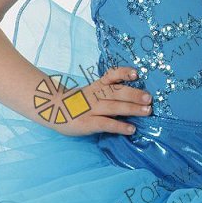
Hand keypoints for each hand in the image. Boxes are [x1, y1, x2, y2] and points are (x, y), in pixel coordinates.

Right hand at [34, 65, 151, 135]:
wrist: (51, 110)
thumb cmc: (78, 102)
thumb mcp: (91, 91)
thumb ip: (108, 93)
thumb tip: (135, 97)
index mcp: (96, 86)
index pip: (111, 76)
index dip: (123, 73)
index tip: (136, 74)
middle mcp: (95, 95)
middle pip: (116, 92)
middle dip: (134, 94)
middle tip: (150, 98)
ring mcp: (90, 109)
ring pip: (113, 107)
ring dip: (132, 109)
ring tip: (147, 111)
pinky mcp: (86, 123)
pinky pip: (105, 124)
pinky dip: (119, 126)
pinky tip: (131, 129)